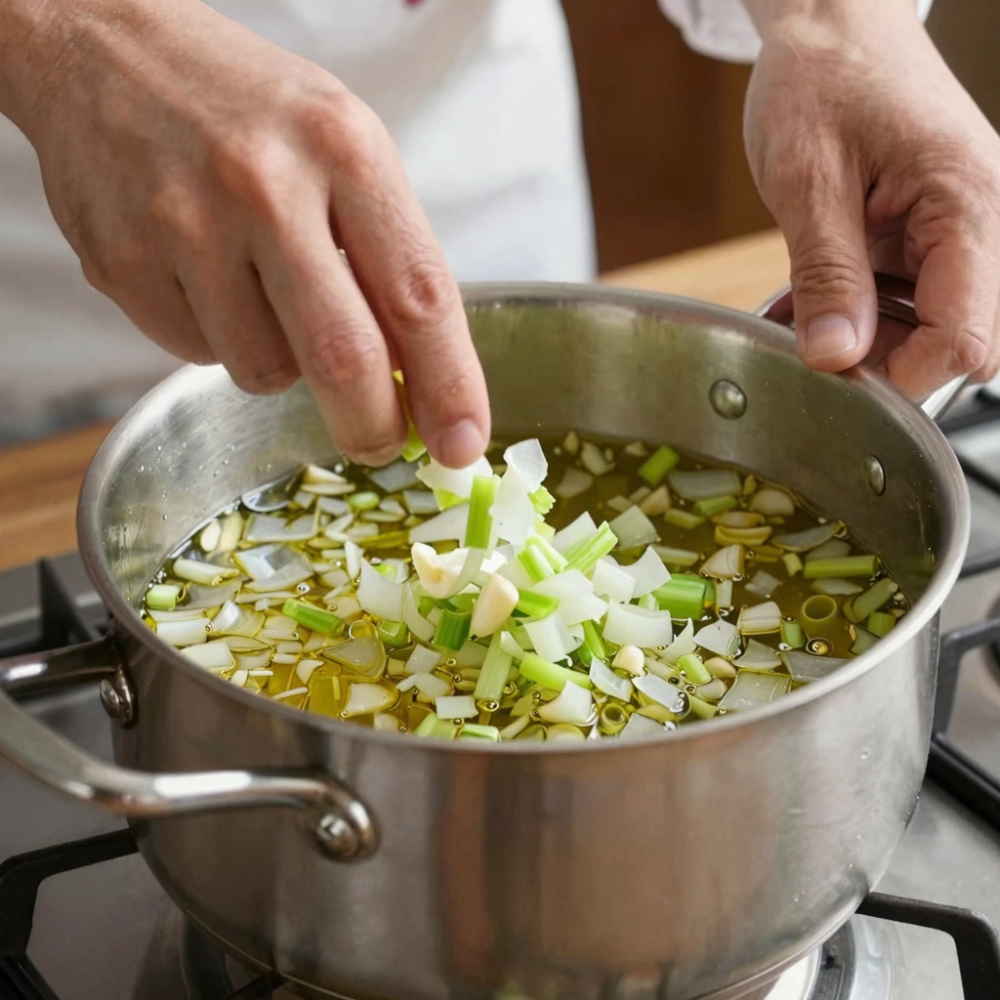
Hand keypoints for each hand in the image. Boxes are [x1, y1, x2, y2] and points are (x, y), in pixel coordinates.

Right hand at [0, 0, 488, 466]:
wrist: (103, 47)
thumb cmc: (248, 109)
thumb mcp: (342, 147)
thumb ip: (385, 254)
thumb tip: (420, 378)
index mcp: (343, 149)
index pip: (419, 295)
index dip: (449, 384)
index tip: (463, 443)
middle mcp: (264, 185)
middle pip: (342, 356)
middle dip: (372, 425)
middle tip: (380, 442)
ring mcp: (184, 224)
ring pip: (264, 371)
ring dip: (282, 363)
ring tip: (262, 291)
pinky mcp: (121, 262)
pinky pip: (197, 355)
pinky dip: (219, 340)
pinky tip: (206, 278)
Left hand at [743, 1, 999, 397]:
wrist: (832, 26)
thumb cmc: (824, 77)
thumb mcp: (808, 180)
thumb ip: (826, 275)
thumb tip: (835, 357)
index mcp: (969, 204)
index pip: (968, 337)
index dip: (902, 373)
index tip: (837, 375)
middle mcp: (981, 221)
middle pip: (959, 340)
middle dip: (885, 358)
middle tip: (815, 343)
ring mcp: (958, 229)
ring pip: (932, 326)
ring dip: (866, 337)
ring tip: (802, 314)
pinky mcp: (929, 234)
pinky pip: (908, 300)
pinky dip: (859, 313)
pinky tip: (811, 301)